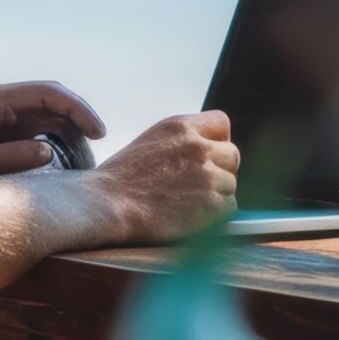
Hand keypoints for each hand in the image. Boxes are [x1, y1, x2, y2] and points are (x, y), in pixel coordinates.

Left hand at [0, 81, 106, 178]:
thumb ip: (14, 158)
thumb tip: (49, 153)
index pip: (49, 93)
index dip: (79, 109)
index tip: (99, 131)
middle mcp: (0, 102)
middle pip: (51, 101)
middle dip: (78, 120)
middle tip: (99, 146)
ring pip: (45, 116)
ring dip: (67, 133)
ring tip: (85, 159)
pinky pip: (32, 131)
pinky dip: (52, 142)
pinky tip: (63, 162)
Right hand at [94, 111, 238, 242]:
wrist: (106, 205)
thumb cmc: (121, 179)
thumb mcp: (152, 141)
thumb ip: (182, 140)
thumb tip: (207, 149)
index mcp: (181, 126)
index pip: (222, 123)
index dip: (217, 141)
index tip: (207, 156)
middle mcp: (199, 146)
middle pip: (232, 155)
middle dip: (220, 170)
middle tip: (196, 185)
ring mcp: (208, 175)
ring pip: (231, 184)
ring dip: (216, 195)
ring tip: (186, 202)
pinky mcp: (212, 205)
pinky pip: (229, 207)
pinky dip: (215, 215)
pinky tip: (190, 216)